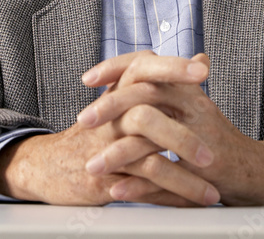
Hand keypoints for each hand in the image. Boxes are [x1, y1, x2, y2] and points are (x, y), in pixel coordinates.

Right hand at [0, 53, 218, 205]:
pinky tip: (189, 204)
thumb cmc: (97, 130)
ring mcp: (105, 148)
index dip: (173, 68)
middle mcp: (111, 117)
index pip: (144, 71)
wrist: (50, 164)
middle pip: (145, 117)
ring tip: (212, 191)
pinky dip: (168, 197)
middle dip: (181, 138)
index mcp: (121, 91)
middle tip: (212, 155)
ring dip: (182, 180)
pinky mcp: (102, 177)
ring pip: (146, 162)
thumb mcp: (127, 98)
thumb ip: (168, 80)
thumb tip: (203, 60)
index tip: (202, 72)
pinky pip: (140, 189)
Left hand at [79, 51, 263, 204]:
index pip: (149, 65)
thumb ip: (167, 87)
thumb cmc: (217, 140)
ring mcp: (200, 138)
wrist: (257, 172)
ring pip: (151, 138)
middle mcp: (194, 107)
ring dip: (117, 154)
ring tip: (93, 166)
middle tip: (84, 120)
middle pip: (146, 94)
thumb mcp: (192, 107)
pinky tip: (116, 189)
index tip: (88, 78)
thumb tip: (140, 65)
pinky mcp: (204, 171)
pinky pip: (165, 175)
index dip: (117, 67)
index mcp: (187, 89)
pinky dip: (138, 184)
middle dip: (109, 107)